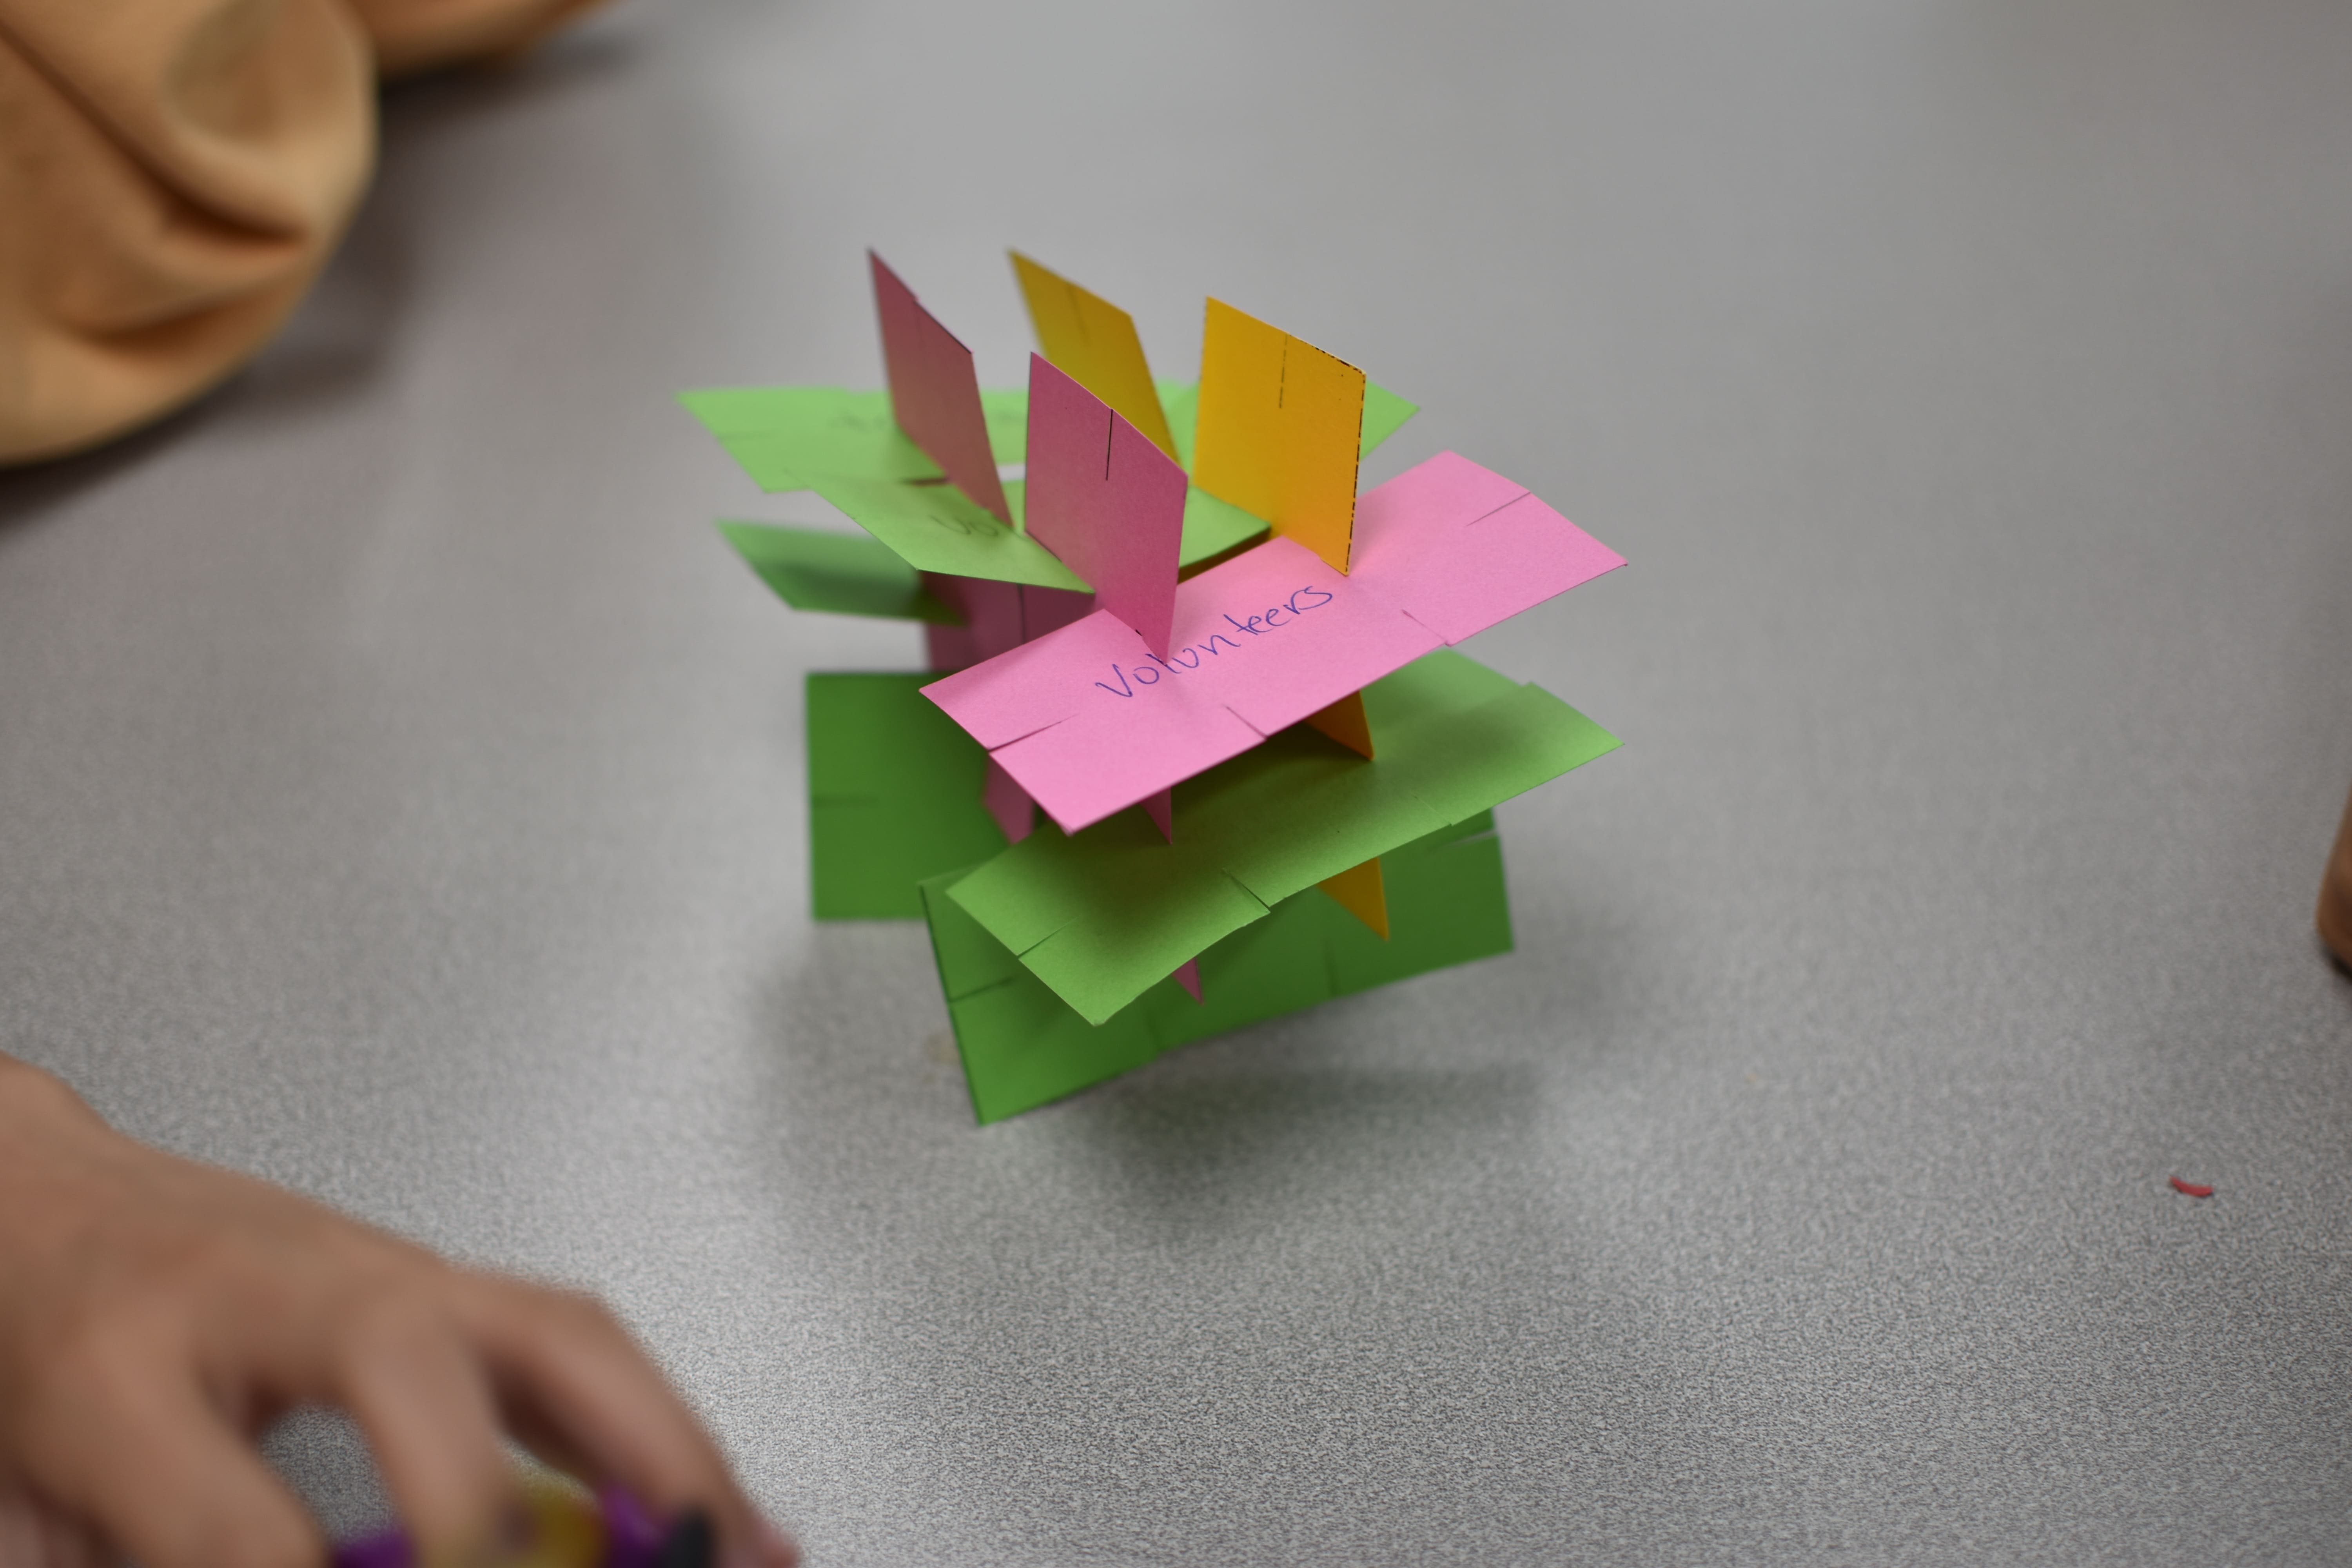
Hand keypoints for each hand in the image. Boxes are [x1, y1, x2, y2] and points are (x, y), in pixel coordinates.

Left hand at [0, 1058, 795, 1567]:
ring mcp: (386, 1271)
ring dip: (655, 1450)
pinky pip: (578, 1347)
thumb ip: (136, 1552)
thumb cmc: (35, 1335)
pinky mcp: (448, 1284)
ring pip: (546, 1334)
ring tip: (734, 1550)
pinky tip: (718, 1502)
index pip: (227, 1517)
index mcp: (125, 1362)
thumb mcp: (20, 1502)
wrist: (42, 1201)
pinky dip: (662, 1428)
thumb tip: (308, 1566)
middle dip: (497, 1506)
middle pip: (415, 1362)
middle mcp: (282, 1289)